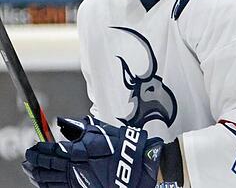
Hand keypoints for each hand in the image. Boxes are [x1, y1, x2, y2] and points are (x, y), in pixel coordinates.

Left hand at [22, 116, 162, 187]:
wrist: (139, 167)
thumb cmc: (123, 147)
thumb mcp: (102, 132)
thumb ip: (80, 128)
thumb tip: (63, 122)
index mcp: (77, 152)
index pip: (50, 151)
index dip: (40, 149)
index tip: (34, 146)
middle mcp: (73, 168)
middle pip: (46, 166)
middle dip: (35, 162)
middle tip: (29, 158)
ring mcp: (76, 181)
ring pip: (49, 180)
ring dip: (38, 175)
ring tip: (31, 170)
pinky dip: (47, 185)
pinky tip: (44, 183)